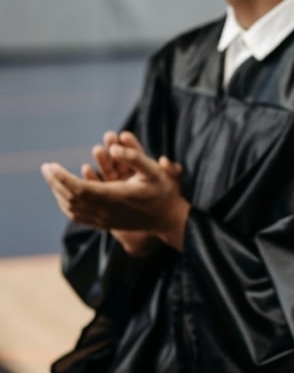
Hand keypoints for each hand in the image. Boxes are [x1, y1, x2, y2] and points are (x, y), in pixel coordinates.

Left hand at [42, 134, 189, 251]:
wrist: (167, 219)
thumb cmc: (162, 191)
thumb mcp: (154, 170)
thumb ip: (134, 156)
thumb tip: (113, 147)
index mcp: (116, 196)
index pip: (78, 188)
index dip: (61, 177)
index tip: (50, 165)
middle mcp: (106, 211)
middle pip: (70, 198)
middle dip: (55, 182)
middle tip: (46, 167)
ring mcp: (104, 220)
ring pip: (71, 208)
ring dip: (59, 192)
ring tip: (52, 178)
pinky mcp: (104, 225)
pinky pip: (77, 216)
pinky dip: (66, 204)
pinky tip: (63, 194)